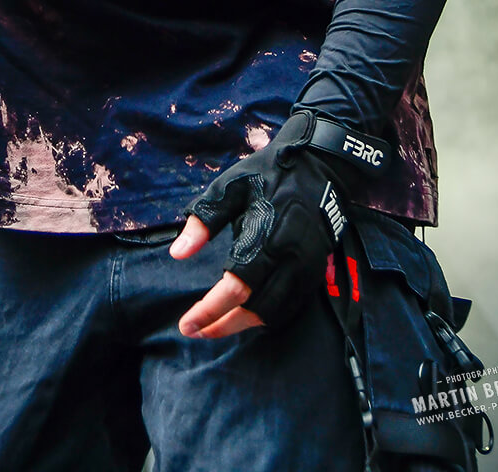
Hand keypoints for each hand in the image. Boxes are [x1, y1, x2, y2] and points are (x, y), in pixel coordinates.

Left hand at [169, 128, 351, 337]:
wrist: (320, 165)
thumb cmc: (267, 174)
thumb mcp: (230, 186)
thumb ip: (204, 219)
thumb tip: (177, 253)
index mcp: (266, 235)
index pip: (236, 287)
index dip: (210, 310)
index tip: (187, 323)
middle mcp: (290, 257)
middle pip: (255, 309)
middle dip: (222, 325)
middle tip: (195, 331)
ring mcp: (306, 267)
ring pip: (274, 313)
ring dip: (243, 325)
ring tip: (216, 326)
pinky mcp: (316, 271)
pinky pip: (290, 307)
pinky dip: (266, 317)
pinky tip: (246, 314)